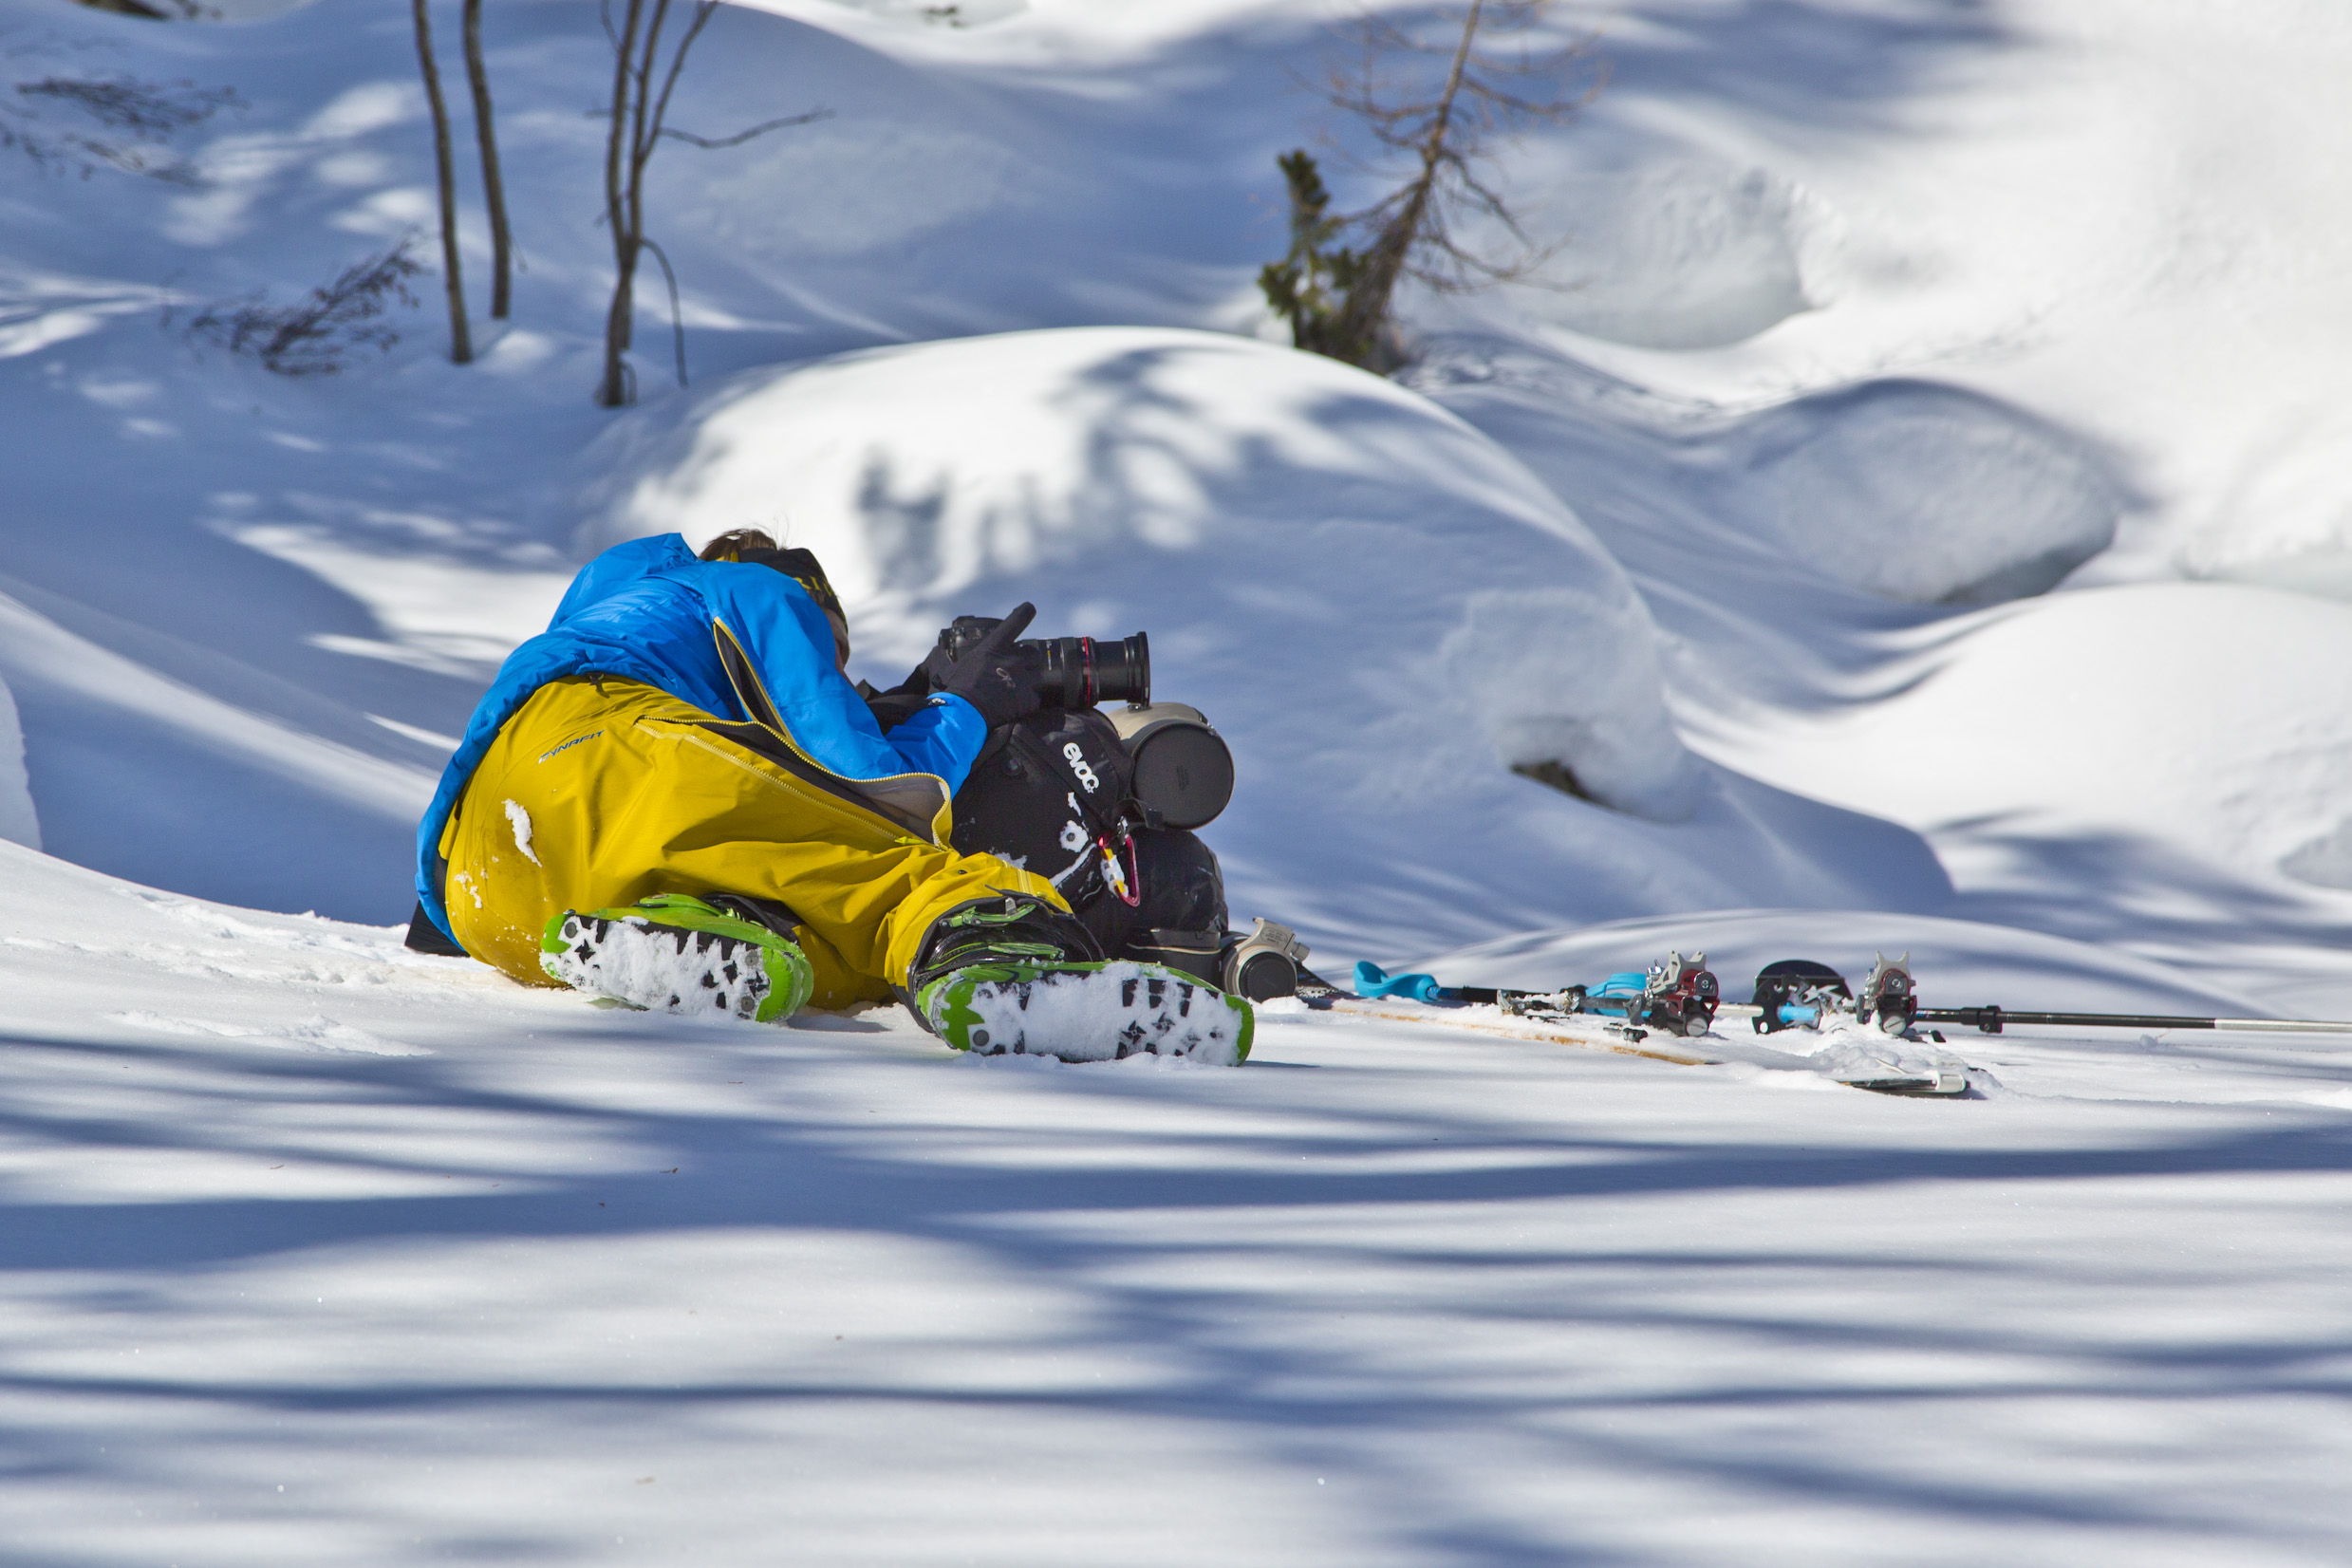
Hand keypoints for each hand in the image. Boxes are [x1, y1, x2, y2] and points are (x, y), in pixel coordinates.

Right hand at [930, 603, 1041, 728]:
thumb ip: (947, 658)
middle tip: (1016, 669)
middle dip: (1027, 659)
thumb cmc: (954, 690)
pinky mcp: (1028, 699)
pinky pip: (1036, 697)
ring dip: (1030, 681)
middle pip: (1033, 652)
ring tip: (1016, 690)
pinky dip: (1029, 702)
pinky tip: (1017, 706)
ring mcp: (1023, 679)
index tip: (1029, 608)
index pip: (1016, 621)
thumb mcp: (949, 668)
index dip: (1024, 612)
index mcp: (994, 646)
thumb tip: (936, 652)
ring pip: (1038, 674)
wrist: (964, 715)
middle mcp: (1013, 659)